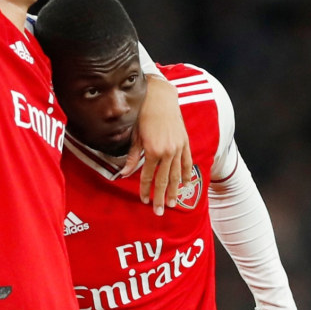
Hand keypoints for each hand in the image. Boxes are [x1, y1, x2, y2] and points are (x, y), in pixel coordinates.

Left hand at [122, 75, 192, 215]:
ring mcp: (178, 147)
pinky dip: (186, 174)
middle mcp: (167, 152)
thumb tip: (123, 174)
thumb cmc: (143, 115)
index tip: (144, 201)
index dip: (146, 190)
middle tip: (159, 212)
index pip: (149, 177)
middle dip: (161, 197)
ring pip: (177, 175)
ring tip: (172, 203)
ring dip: (175, 191)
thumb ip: (131, 157)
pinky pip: (187, 162)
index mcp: (153, 151)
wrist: (160, 97)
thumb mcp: (134, 136)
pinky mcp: (185, 142)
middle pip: (165, 180)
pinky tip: (185, 185)